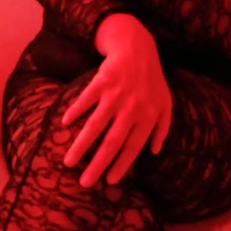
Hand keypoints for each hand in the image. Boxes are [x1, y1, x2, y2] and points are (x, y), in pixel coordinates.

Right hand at [62, 15, 171, 186]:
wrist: (137, 48)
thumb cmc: (152, 79)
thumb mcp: (165, 103)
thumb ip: (162, 128)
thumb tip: (154, 151)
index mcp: (147, 116)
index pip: (133, 147)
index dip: (122, 165)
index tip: (110, 181)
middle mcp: (131, 108)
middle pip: (112, 142)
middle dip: (98, 165)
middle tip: (85, 182)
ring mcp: (116, 95)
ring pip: (95, 126)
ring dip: (81, 146)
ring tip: (68, 162)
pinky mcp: (101, 82)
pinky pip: (85, 100)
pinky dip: (75, 112)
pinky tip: (65, 124)